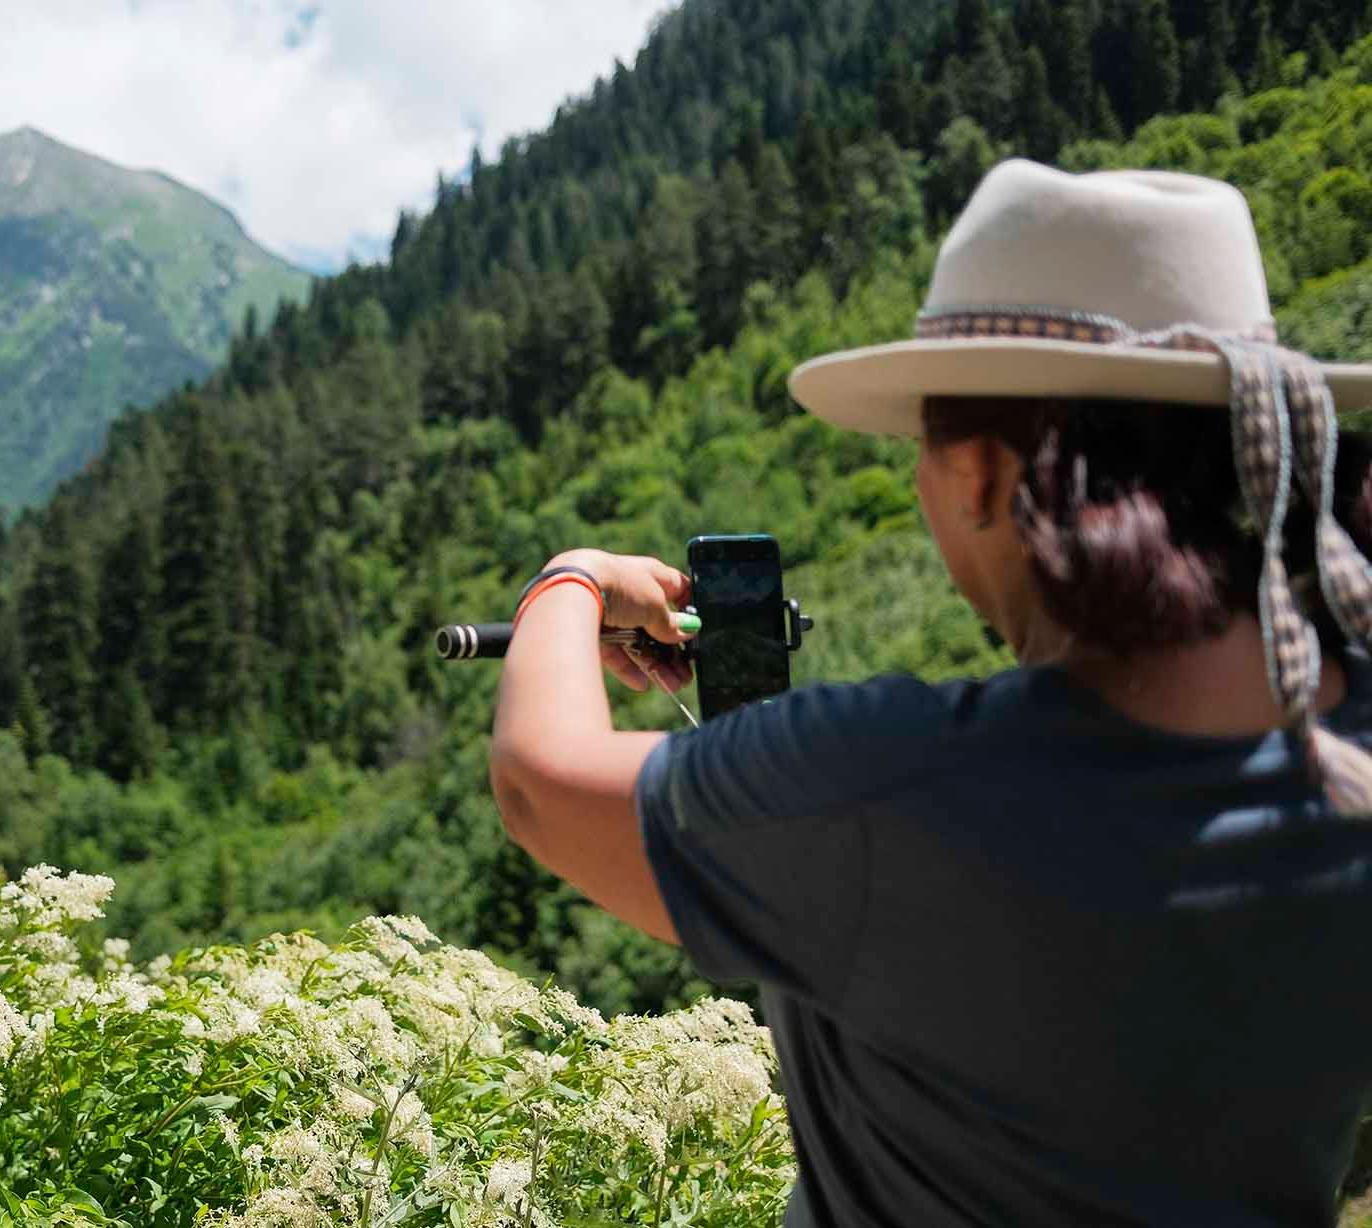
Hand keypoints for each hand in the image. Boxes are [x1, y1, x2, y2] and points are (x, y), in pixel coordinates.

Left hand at [546, 548, 695, 693]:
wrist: (572, 590)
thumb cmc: (620, 585)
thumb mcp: (655, 604)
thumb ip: (672, 622)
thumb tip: (688, 631)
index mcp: (650, 575)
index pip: (677, 588)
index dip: (690, 608)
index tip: (700, 631)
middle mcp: (631, 593)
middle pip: (658, 625)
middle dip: (674, 651)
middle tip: (687, 674)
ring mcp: (612, 612)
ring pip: (639, 642)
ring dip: (657, 665)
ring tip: (672, 686)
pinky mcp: (593, 631)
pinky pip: (616, 652)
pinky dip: (629, 668)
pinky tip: (644, 684)